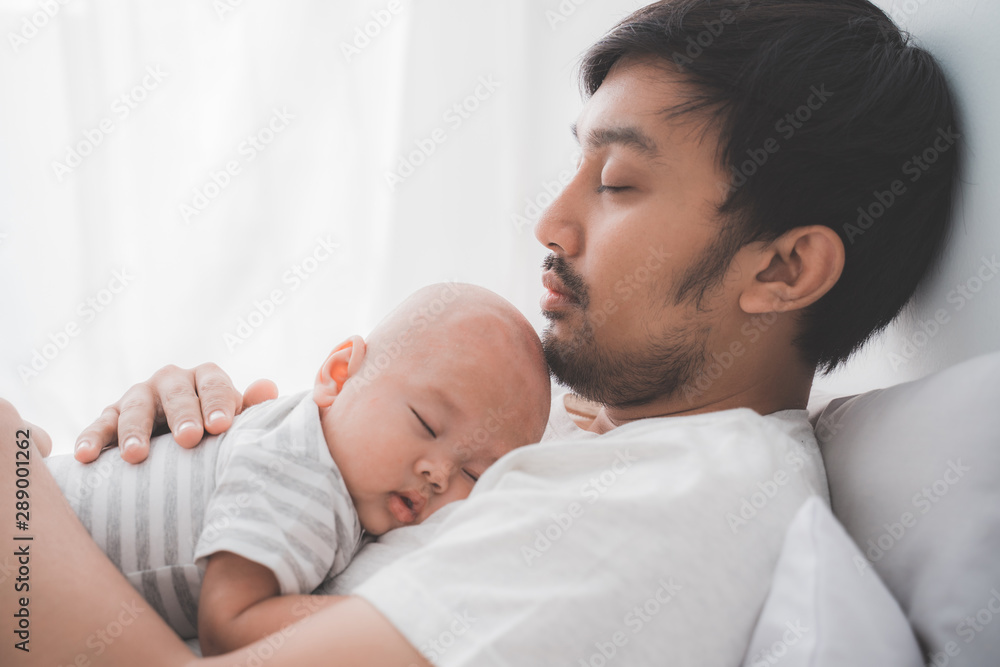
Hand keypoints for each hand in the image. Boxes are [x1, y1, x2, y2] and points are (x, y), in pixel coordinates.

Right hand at [74, 363, 277, 463]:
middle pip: (175, 392)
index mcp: (204, 378)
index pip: (213, 384)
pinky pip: (99, 426)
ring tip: (137, 456)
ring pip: (134, 408)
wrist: (179, 443)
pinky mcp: (110, 416)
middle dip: (182, 415)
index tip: (222, 426)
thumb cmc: (214, 429)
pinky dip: (91, 439)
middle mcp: (170, 380)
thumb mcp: (233, 420)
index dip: (218, 402)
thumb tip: (268, 387)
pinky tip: (86, 456)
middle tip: (188, 439)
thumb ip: (249, 407)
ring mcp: (138, 396)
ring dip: (134, 431)